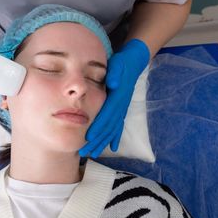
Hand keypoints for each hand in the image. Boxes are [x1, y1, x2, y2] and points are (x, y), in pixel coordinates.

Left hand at [79, 39, 149, 157]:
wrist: (133, 63)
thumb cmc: (121, 63)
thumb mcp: (118, 64)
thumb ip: (115, 72)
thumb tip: (113, 83)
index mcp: (118, 96)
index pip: (107, 114)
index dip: (98, 126)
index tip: (88, 137)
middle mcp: (121, 106)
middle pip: (108, 126)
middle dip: (96, 140)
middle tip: (84, 151)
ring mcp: (122, 109)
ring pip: (112, 129)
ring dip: (103, 142)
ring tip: (93, 153)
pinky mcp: (122, 109)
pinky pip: (118, 126)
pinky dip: (115, 137)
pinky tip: (111, 148)